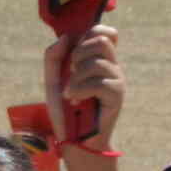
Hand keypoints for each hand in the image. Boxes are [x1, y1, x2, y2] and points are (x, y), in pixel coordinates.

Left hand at [44, 23, 123, 153]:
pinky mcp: (117, 94)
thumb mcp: (53, 79)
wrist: (73, 137)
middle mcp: (111, 66)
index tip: (73, 55)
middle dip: (78, 55)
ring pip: (96, 62)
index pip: (104, 32)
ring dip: (75, 78)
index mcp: (98, 59)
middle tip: (71, 73)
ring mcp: (116, 79)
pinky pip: (98, 82)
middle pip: (100, 41)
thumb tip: (66, 36)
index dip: (88, 35)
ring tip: (69, 93)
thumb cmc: (64, 109)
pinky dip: (79, 90)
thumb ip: (54, 57)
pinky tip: (74, 100)